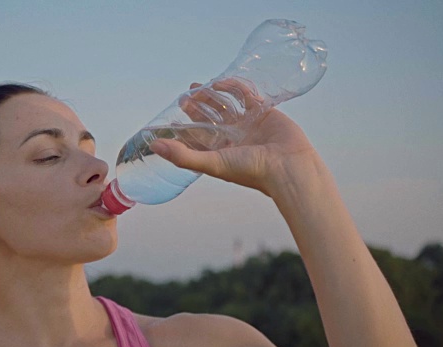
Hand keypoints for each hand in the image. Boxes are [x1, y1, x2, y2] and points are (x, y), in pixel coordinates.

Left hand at [149, 79, 319, 197]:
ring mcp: (249, 125)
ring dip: (215, 94)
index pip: (198, 134)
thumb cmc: (251, 170)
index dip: (187, 123)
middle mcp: (233, 138)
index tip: (177, 111)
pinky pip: (247, 95)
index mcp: (221, 152)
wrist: (289, 167)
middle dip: (198, 105)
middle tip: (187, 94)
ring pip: (228, 105)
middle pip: (211, 117)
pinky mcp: (264, 112)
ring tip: (203, 85)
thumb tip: (153, 146)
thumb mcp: (212, 163)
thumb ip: (182, 156)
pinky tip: (223, 81)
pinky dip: (236, 87)